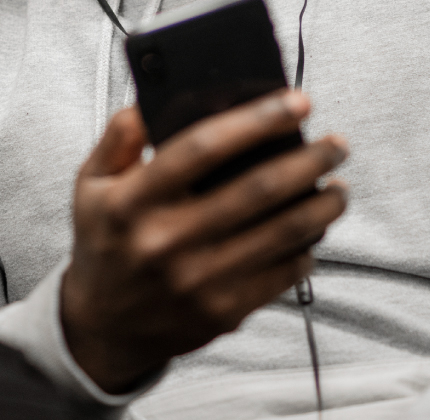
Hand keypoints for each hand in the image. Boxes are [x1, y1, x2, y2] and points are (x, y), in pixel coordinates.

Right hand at [60, 90, 348, 392]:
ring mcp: (198, 281)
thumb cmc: (106, 244)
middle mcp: (166, 240)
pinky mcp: (223, 311)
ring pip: (282, 233)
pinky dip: (307, 246)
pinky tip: (313, 228)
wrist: (104, 327)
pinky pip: (283, 273)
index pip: (202, 147)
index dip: (256, 120)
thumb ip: (119, 137)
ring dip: (322, 205)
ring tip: (338, 185)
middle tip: (336, 144)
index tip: (296, 102)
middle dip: (309, 160)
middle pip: (257, 189)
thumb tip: (152, 102)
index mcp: (133, 201)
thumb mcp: (91, 184)